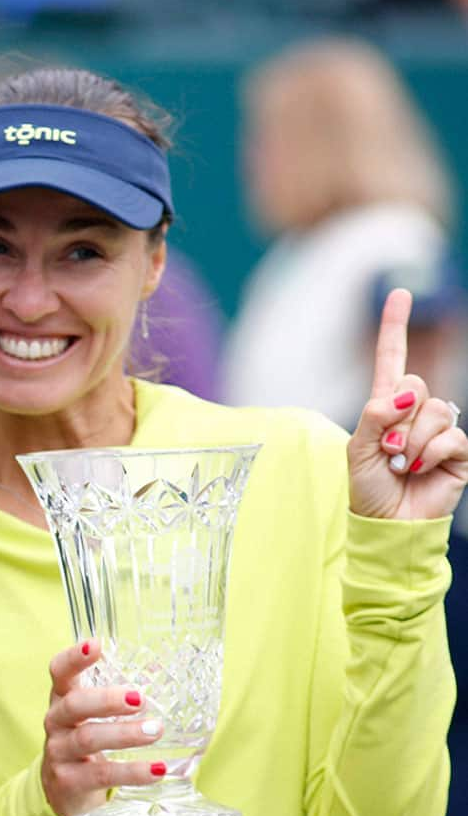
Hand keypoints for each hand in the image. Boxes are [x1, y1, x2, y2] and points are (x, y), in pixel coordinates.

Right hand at [41, 639, 165, 815]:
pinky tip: (158, 770)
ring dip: (124, 734)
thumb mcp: (91, 717)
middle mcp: (55, 722)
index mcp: (61, 699)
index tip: (95, 644)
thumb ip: (115, 698)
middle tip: (140, 698)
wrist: (64, 790)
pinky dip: (132, 772)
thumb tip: (163, 673)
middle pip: (74, 705)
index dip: (74, 658)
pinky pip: (102, 774)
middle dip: (106, 700)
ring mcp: (59, 753)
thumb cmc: (86, 742)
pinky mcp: (69, 781)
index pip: (59, 672)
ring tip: (155, 730)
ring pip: (88, 738)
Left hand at [347, 289, 467, 519]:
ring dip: (413, 441)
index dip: (395, 327)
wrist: (387, 522)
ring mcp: (439, 430)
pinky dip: (430, 453)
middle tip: (389, 448)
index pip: (392, 360)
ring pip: (435, 410)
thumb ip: (375, 416)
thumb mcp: (358, 449)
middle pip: (416, 383)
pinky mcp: (459, 450)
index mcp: (385, 406)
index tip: (400, 293)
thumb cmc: (368, 487)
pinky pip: (451, 436)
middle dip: (399, 416)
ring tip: (403, 463)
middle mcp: (415, 412)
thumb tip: (405, 393)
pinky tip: (420, 469)